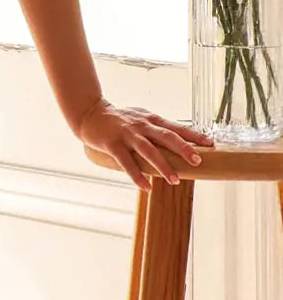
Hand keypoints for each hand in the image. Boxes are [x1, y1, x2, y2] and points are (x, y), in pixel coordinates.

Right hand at [76, 98, 214, 190]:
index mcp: (151, 119)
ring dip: (163, 166)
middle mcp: (142, 126)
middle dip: (183, 149)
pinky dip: (137, 176)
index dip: (194, 135)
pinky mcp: (113, 144)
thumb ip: (154, 128)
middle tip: (198, 161)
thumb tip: (175, 142)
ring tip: (175, 180)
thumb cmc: (117, 119)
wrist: (89, 113)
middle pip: (167, 137)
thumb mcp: (139, 118)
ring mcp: (127, 135)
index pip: (176, 127)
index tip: (210, 143)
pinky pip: (127, 163)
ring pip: (149, 151)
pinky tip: (146, 187)